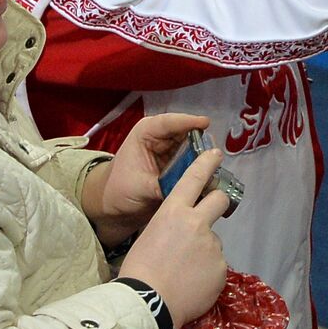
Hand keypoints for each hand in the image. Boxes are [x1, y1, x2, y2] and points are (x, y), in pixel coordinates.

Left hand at [82, 113, 209, 246]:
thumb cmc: (118, 191)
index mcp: (146, 132)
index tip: (206, 124)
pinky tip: (209, 176)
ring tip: (215, 168)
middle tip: (215, 156)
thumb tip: (189, 188)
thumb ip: (165, 186)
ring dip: (202, 157)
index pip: (169, 122)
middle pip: (186, 133)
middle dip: (200, 143)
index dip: (188, 121)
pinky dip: (199, 168)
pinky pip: (192, 162)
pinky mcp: (177, 164)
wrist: (113, 207)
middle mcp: (161, 137)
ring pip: (192, 148)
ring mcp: (170, 150)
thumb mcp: (141, 187)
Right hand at [118, 149, 229, 326]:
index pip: (193, 179)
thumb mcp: (151, 236)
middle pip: (219, 200)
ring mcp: (213, 245)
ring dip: (204, 252)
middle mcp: (198, 223)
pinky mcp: (222, 268)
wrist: (148, 304)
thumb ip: (173, 228)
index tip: (216, 154)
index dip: (206, 164)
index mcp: (173, 212)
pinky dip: (207, 274)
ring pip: (213, 242)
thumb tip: (184, 235)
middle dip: (219, 201)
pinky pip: (216, 267)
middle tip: (212, 212)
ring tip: (185, 273)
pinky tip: (192, 285)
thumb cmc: (139, 270)